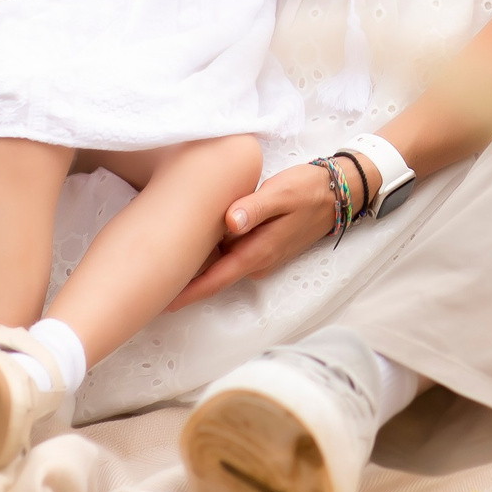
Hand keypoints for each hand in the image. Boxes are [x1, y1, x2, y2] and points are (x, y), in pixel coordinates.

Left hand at [169, 162, 340, 307]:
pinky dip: (213, 254)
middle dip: (187, 281)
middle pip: (215, 276)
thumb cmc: (307, 190)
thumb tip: (229, 223)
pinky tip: (198, 242)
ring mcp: (262, 254)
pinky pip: (232, 255)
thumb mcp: (280, 194)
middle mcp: (258, 260)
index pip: (217, 278)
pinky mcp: (263, 245)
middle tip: (154, 278)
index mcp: (258, 251)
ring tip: (168, 261)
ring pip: (223, 265)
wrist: (338, 193)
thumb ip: (254, 208)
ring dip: (199, 267)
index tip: (164, 300)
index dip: (190, 291)